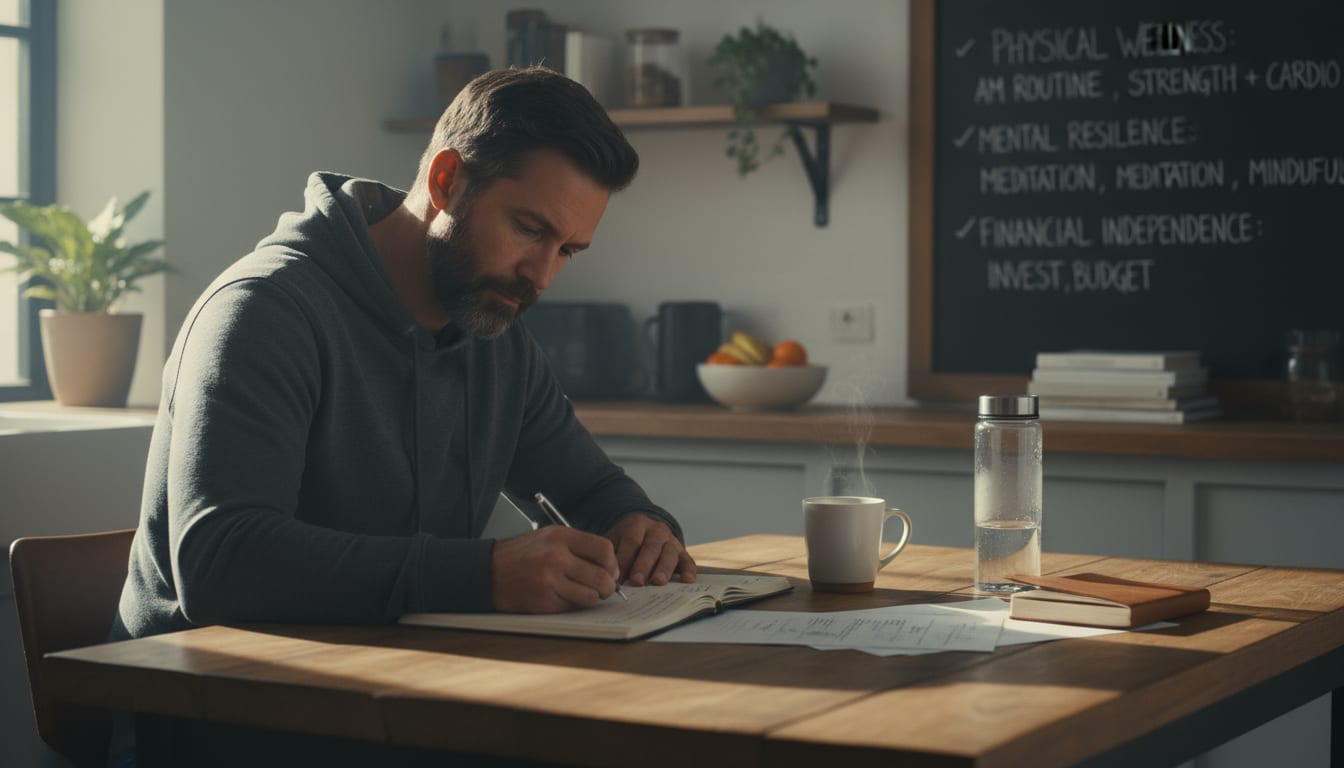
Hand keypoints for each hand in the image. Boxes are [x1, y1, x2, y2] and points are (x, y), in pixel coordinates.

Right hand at [490, 526, 619, 612]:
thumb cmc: (522, 555)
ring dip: (592, 598)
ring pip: (591, 596)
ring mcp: (550, 580)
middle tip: (604, 588)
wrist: (487, 571)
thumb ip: (577, 547)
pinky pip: (573, 607)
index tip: (611, 570)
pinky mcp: (544, 601)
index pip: (603, 549)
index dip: (612, 563)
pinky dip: (573, 605)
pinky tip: (564, 597)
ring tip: (584, 593)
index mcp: (560, 536)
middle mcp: (556, 557)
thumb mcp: (548, 538)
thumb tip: (609, 566)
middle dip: (608, 586)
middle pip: (602, 576)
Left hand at [606, 515, 696, 586]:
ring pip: (669, 554)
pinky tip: (688, 581)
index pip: (631, 541)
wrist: (645, 533)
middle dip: (643, 565)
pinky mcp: (683, 552)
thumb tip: (605, 576)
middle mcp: (657, 529)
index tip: (617, 578)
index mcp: (637, 524)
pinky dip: (689, 571)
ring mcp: (672, 540)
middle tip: (636, 582)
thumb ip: (610, 555)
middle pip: (651, 547)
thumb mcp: (614, 541)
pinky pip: (688, 561)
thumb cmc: (625, 542)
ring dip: (663, 569)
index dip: (624, 559)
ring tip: (658, 582)